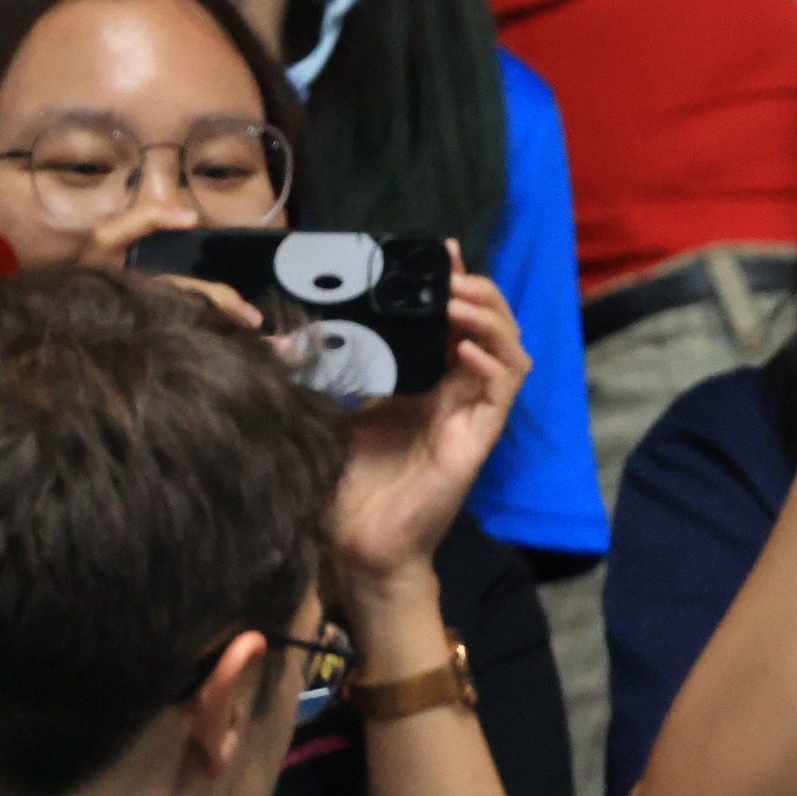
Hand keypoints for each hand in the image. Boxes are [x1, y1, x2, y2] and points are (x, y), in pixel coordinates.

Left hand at [324, 269, 524, 589]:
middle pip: (492, 328)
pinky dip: (492, 362)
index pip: (455, 322)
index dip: (454, 284)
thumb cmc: (346, 485)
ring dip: (492, 320)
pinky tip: (467, 347)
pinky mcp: (478, 440)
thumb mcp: (332, 410)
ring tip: (461, 301)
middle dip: (479, 293)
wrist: (357, 544)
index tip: (438, 252)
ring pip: (510, 352)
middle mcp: (456, 394)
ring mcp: (472, 416)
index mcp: (427, 384)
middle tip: (453, 273)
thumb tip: (286, 331)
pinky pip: (503, 390)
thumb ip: (328, 372)